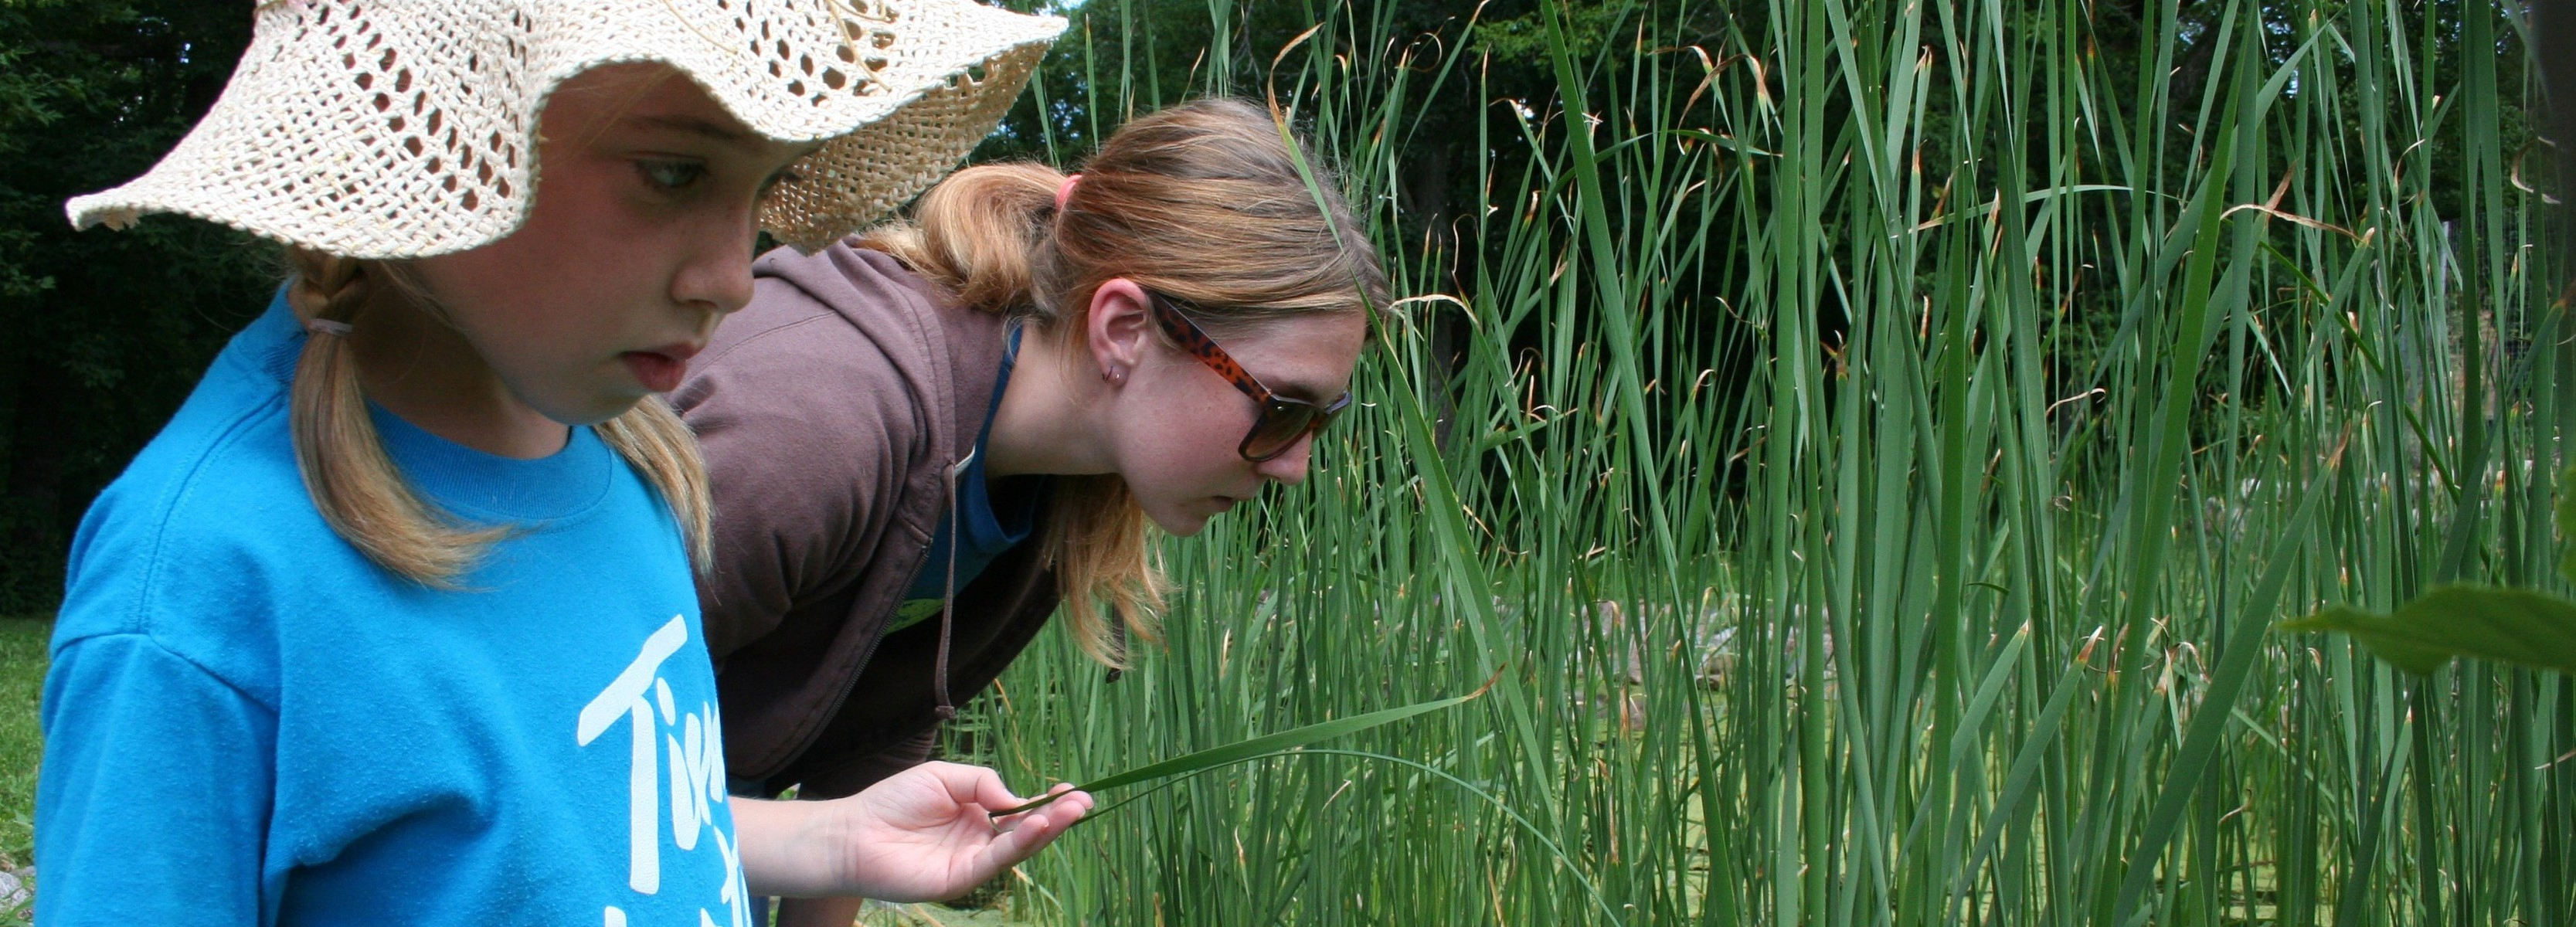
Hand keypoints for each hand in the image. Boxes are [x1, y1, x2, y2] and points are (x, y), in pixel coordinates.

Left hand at [827, 761, 1091, 901]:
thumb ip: (983, 782)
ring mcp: (972, 861)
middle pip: (1027, 830)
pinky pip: (996, 861)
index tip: (1071, 788)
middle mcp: (980, 840)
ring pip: (1018, 848)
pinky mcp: (961, 879)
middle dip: (1058, 817)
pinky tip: (1037, 826)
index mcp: (977, 815)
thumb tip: (1018, 798)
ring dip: (1046, 830)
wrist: (853, 833)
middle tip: (1084, 802)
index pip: (1021, 810)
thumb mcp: (944, 776)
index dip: (1047, 802)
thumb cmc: (892, 801)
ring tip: (1070, 811)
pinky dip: (1019, 844)